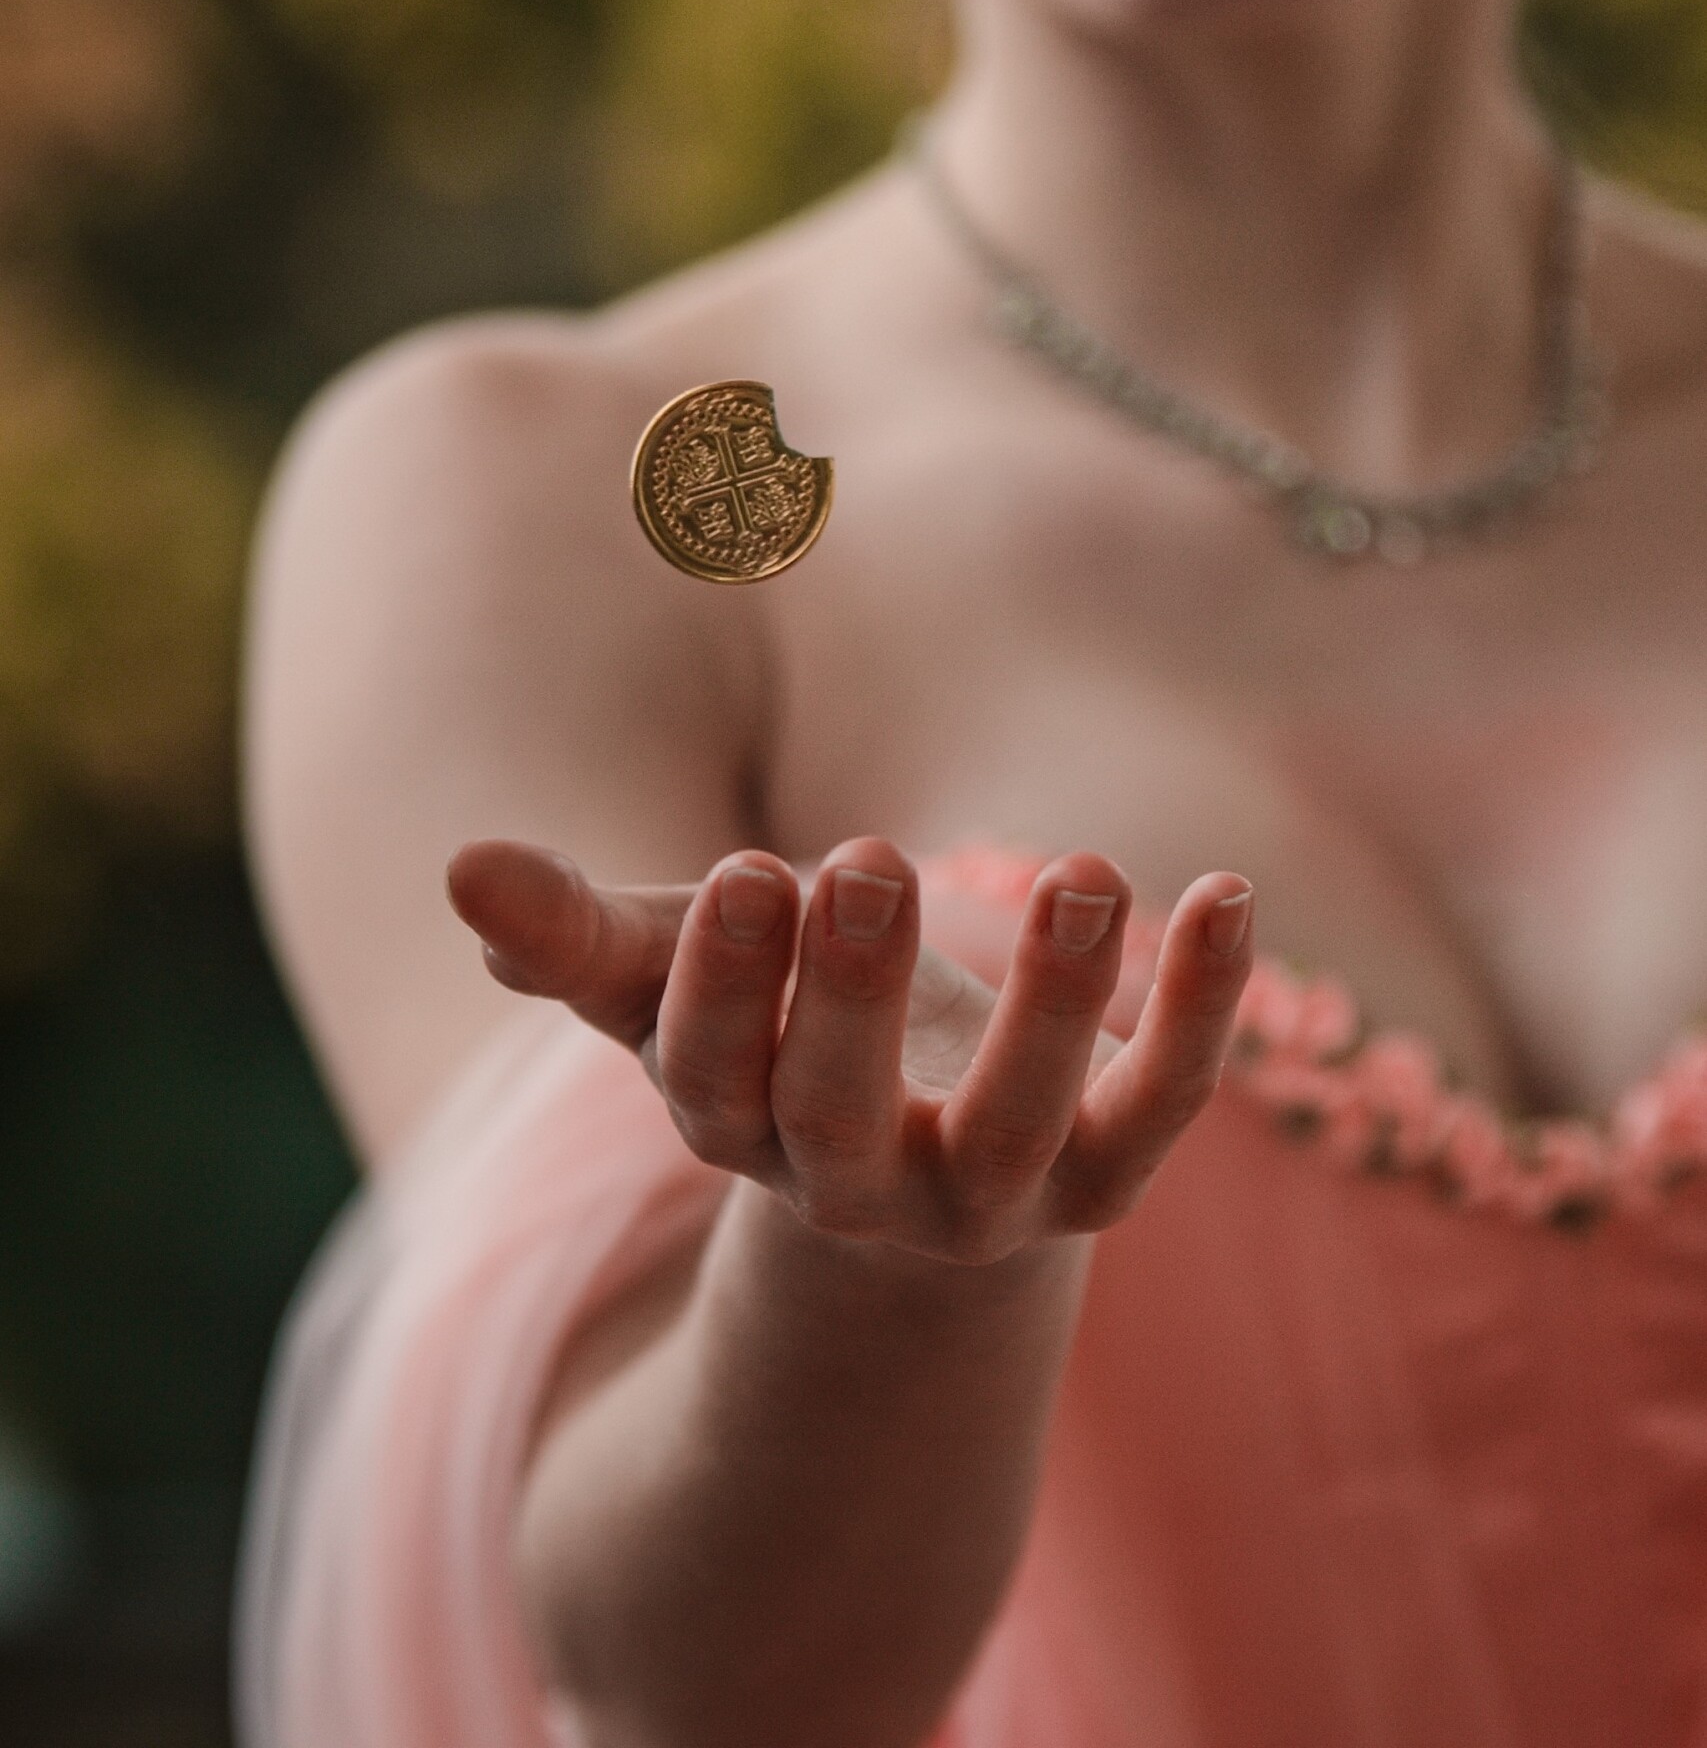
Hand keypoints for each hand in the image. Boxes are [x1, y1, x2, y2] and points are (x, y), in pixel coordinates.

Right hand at [448, 837, 1251, 1264]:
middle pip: (844, 1117)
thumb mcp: (677, 980)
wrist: (923, 1158)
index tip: (747, 870)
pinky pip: (1162, 1103)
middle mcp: (861, 1186)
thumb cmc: (777, 1032)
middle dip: (854, 996)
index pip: (713, 1079)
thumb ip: (579, 934)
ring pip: (1024, 1123)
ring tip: (1082, 869)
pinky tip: (1232, 892)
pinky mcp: (1107, 1172)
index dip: (723, 988)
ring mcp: (994, 1194)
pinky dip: (1202, 1010)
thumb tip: (462, 867)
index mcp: (739, 1130)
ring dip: (1054, 1001)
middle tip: (869, 859)